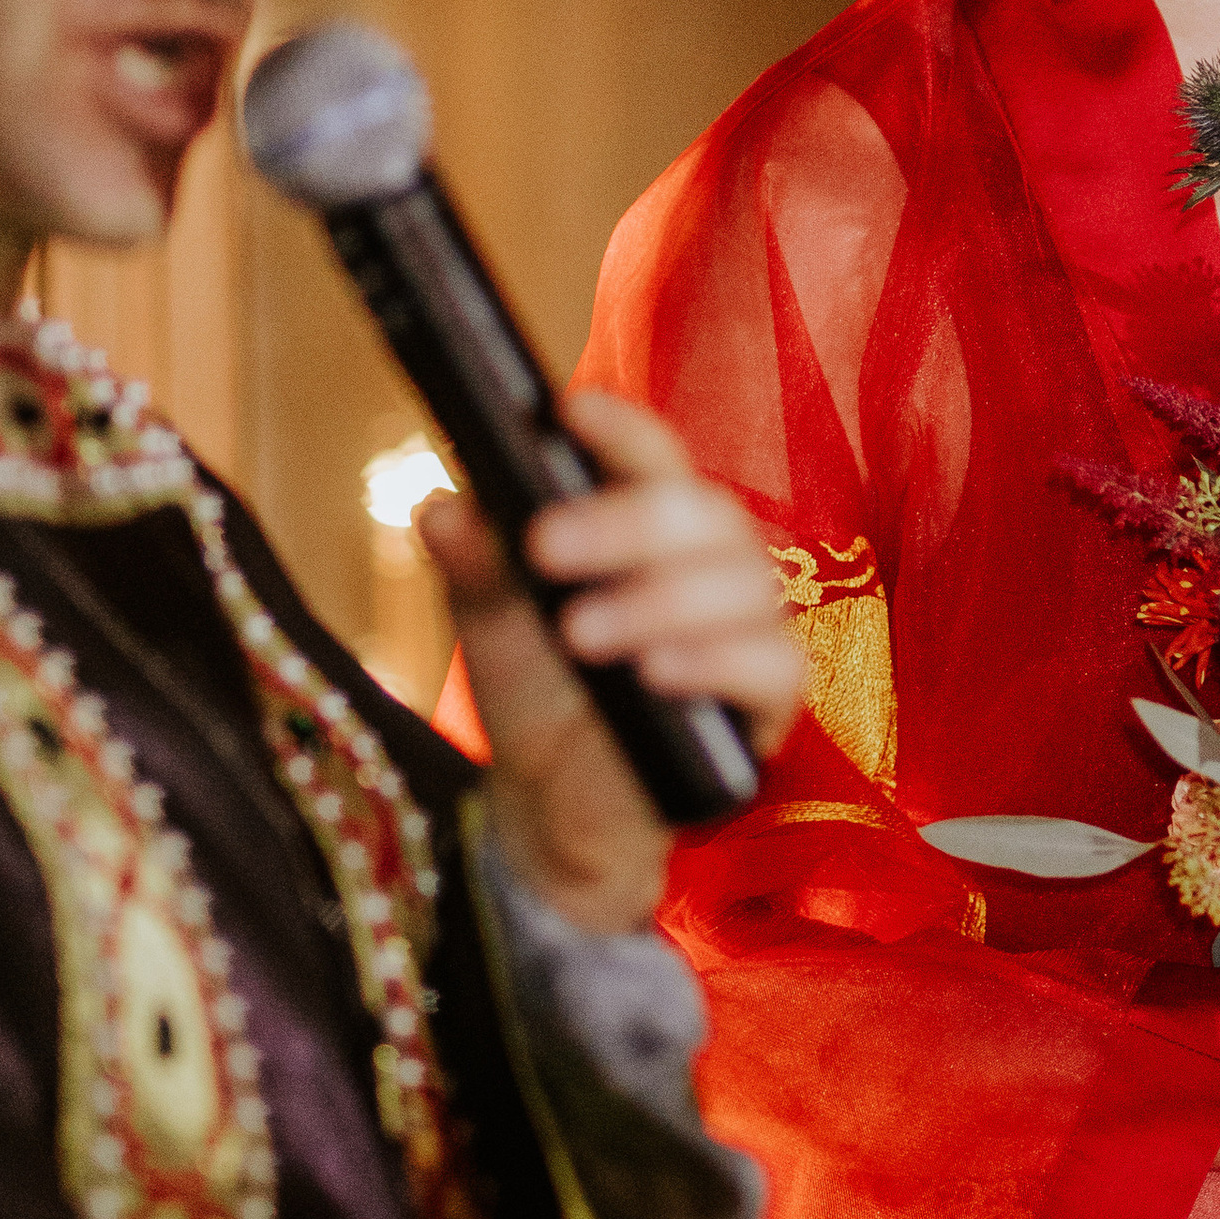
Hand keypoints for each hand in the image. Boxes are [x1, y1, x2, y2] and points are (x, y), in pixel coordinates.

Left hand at [418, 390, 803, 934]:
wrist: (552, 807)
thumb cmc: (538, 691)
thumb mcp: (490, 622)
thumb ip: (474, 565)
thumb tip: (443, 509)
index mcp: (650, 524)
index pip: (654, 458)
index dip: (623, 431)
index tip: (570, 412)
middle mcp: (712, 565)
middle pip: (707, 512)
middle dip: (627, 522)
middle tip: (544, 545)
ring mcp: (748, 631)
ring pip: (746, 583)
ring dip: (660, 598)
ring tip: (578, 629)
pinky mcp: (767, 704)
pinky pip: (776, 667)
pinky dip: (718, 661)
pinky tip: (656, 670)